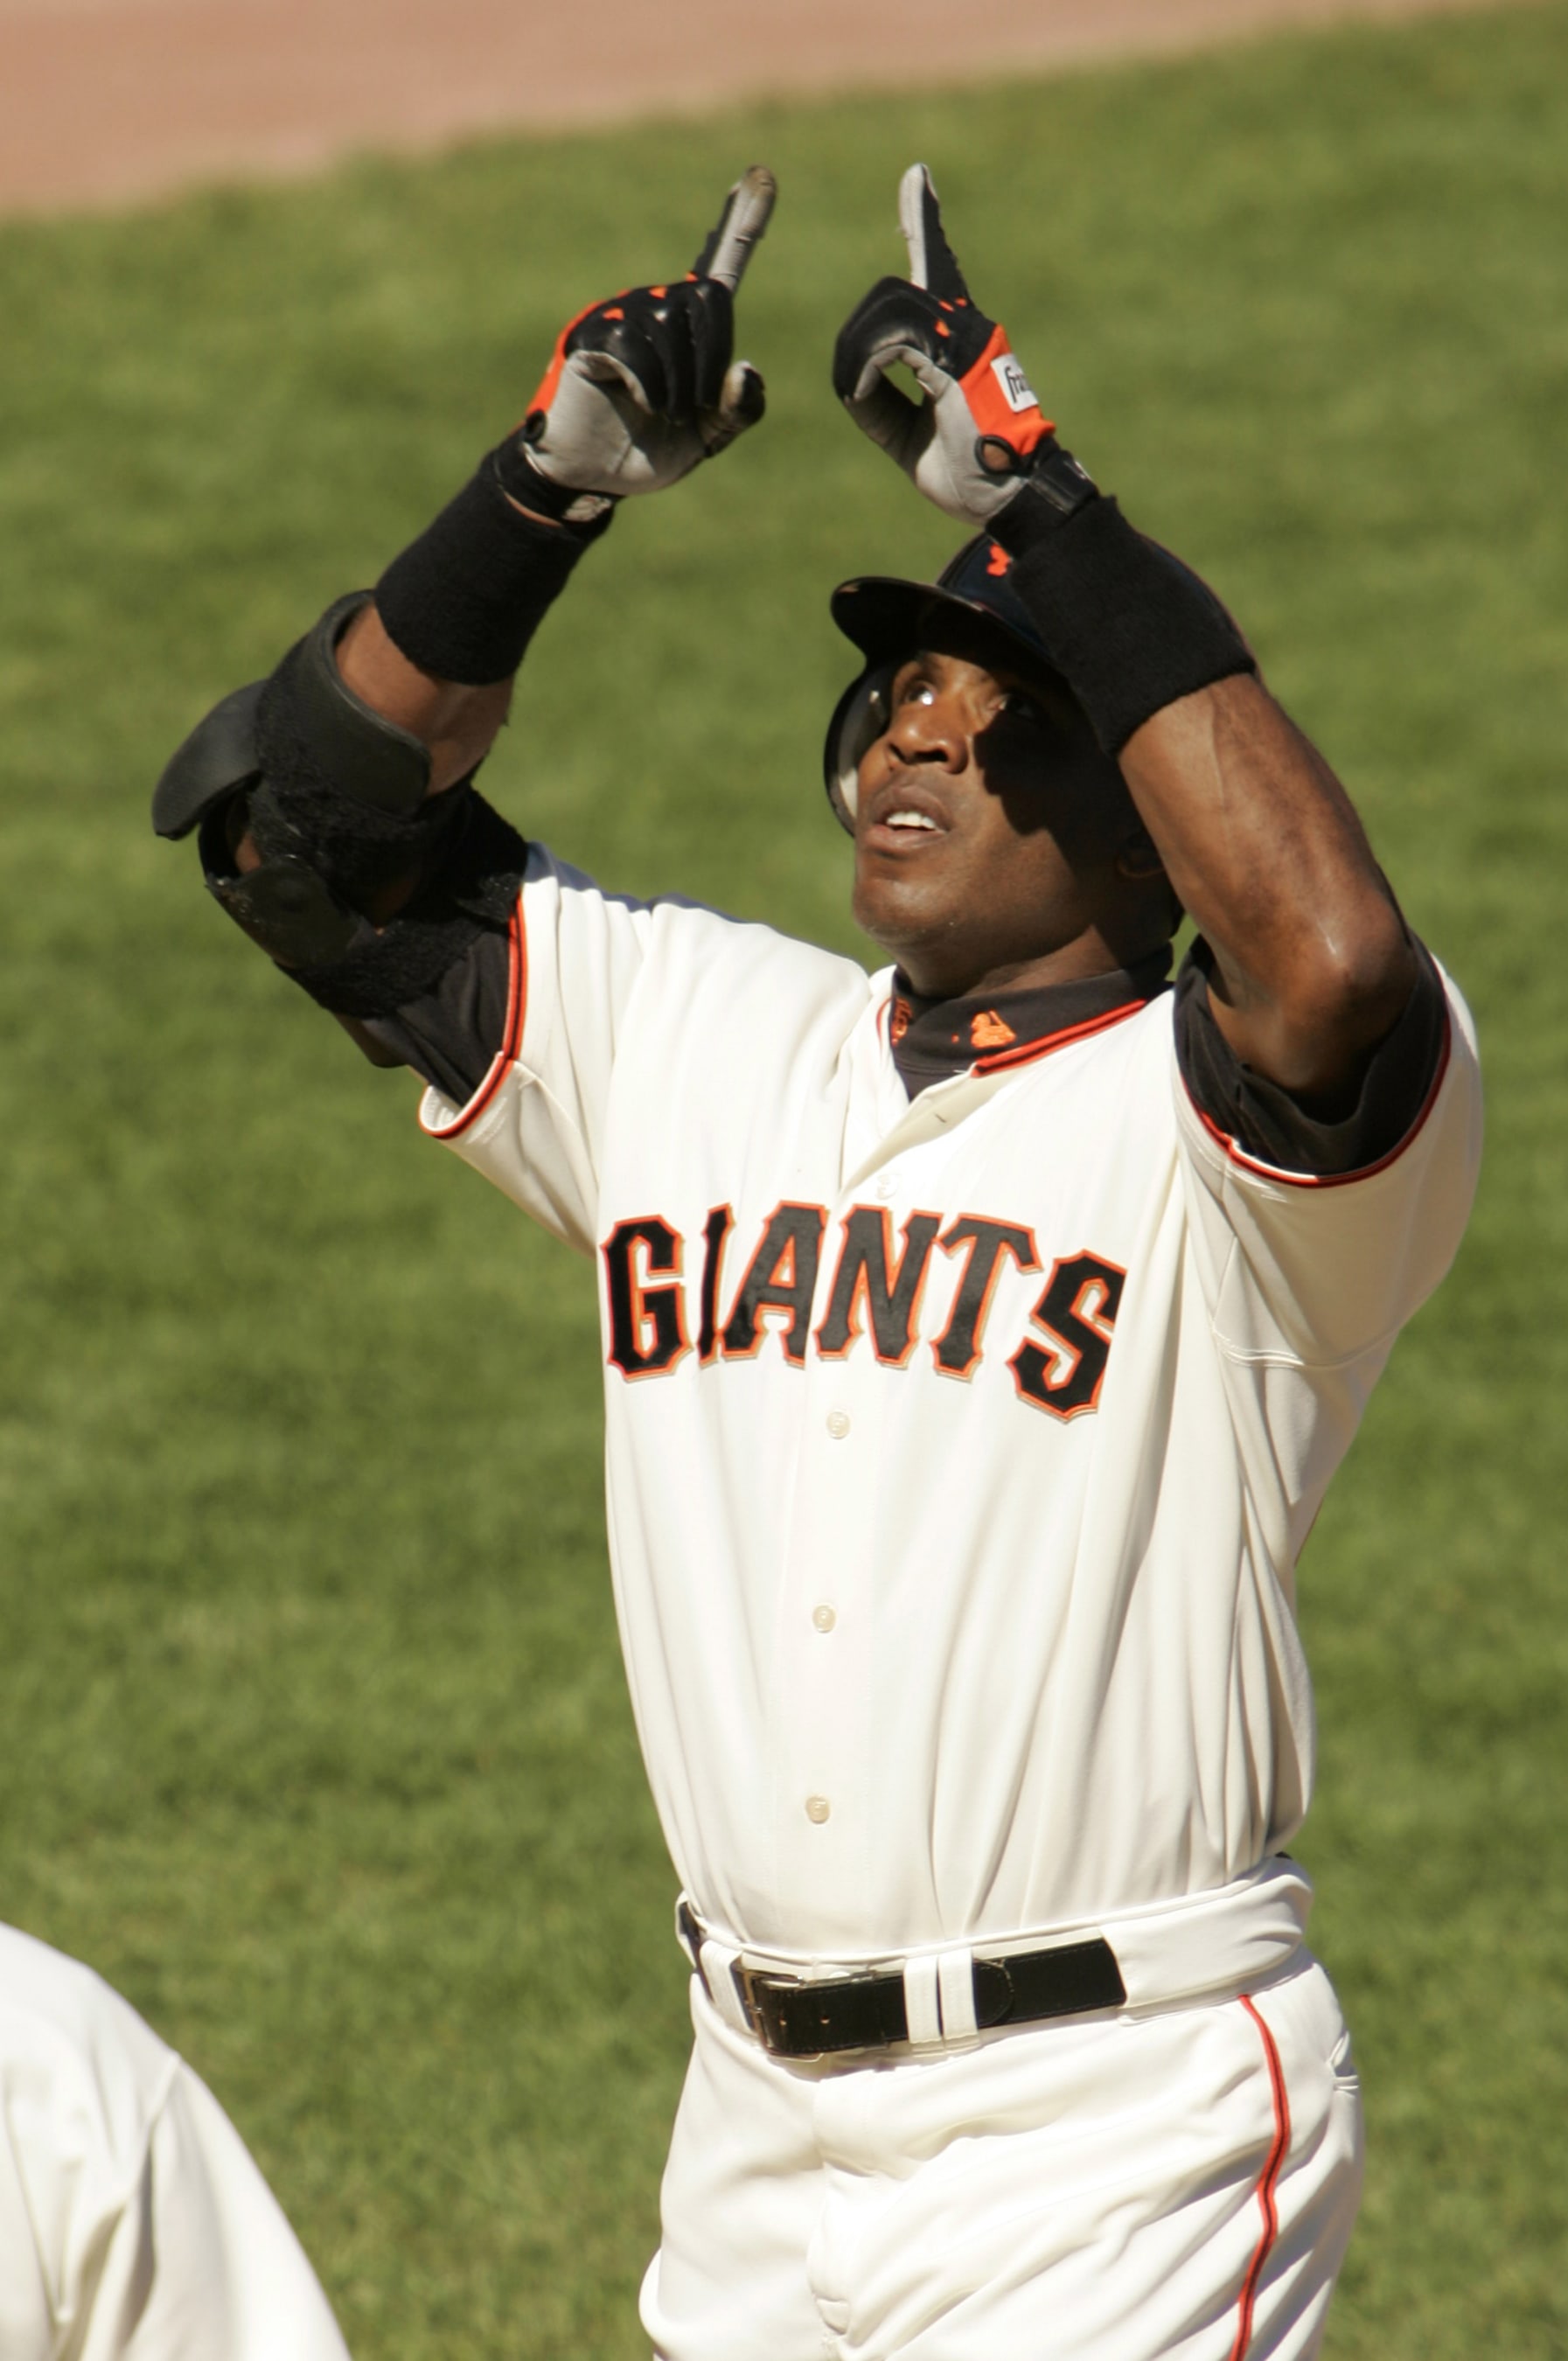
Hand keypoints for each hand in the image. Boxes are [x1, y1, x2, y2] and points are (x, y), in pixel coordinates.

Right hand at [513, 166, 775, 512]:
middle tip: (693, 409)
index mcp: (687, 328)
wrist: (591, 478)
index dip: (743, 223)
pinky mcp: (590, 334)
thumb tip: (745, 368)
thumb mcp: (708, 438)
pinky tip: (639, 403)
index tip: (760, 175)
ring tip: (663, 414)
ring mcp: (619, 315)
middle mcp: (655, 307)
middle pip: (706, 299)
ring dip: (679, 384)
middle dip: (710, 361)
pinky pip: (634, 344)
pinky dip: (649, 385)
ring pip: (671, 324)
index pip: (719, 267)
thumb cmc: (648, 452)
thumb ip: (738, 409)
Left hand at [832, 163, 1094, 527]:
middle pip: (893, 289)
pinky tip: (868, 401)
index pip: (938, 266)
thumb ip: (885, 406)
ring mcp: (967, 339)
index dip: (924, 222)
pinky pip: (892, 342)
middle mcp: (968, 327)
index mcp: (961, 340)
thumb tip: (853, 385)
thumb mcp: (911, 438)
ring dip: (857, 356)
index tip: (916, 178)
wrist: (1010, 499)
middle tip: (853, 391)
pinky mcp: (958, 361)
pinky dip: (866, 372)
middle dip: (856, 336)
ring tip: (860, 400)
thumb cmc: (971, 475)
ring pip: (889, 306)